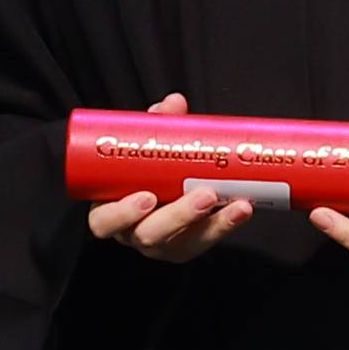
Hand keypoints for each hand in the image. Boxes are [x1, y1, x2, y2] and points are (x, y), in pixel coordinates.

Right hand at [84, 92, 251, 264]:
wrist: (153, 189)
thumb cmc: (138, 170)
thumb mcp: (142, 149)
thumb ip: (155, 126)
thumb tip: (175, 102)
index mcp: (109, 214)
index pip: (104, 223)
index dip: (122, 214)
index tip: (147, 197)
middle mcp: (133, 234)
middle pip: (151, 235)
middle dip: (180, 216)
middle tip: (205, 195)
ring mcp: (161, 245)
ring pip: (184, 244)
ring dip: (214, 224)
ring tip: (239, 205)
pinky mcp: (187, 247)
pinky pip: (206, 241)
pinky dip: (226, 224)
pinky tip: (244, 208)